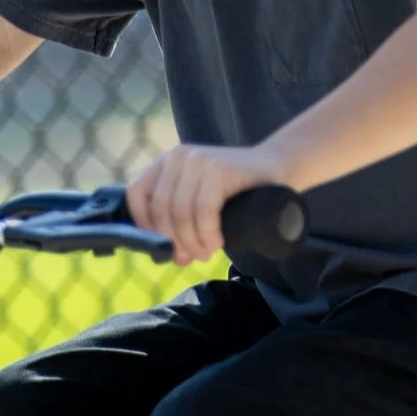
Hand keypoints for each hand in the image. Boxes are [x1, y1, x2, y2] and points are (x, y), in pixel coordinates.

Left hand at [126, 142, 290, 266]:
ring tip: (205, 254)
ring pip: (181, 213)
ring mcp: (198, 160)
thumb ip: (180, 216)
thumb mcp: (201, 199)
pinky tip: (216, 243)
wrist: (279, 169)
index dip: (146, 227)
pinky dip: (207, 234)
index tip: (165, 248)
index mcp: (167, 162)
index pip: (137, 196)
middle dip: (174, 240)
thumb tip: (167, 253)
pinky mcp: (218, 169)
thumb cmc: (239, 192)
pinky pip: (203, 211)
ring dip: (192, 241)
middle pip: (161, 209)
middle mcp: (178, 157)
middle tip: (190, 258)